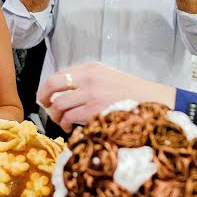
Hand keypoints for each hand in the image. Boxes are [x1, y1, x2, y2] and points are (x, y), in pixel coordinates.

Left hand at [36, 62, 174, 131]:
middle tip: (45, 107)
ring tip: (62, 122)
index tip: (46, 96)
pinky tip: (70, 128)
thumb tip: (68, 93)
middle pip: (53, 84)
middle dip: (43, 97)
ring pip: (59, 104)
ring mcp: (91, 93)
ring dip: (56, 116)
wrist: (153, 101)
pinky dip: (66, 124)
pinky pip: (70, 117)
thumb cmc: (132, 93)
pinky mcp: (94, 110)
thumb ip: (89, 81)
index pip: (60, 74)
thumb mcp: (109, 77)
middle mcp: (88, 78)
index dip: (48, 86)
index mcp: (91, 68)